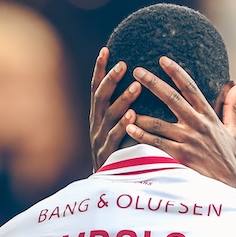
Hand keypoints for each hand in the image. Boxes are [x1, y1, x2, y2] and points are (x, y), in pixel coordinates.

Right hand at [89, 47, 140, 169]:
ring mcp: (100, 140)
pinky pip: (116, 138)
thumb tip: (139, 85)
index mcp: (98, 117)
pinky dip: (124, 126)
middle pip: (100, 97)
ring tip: (136, 86)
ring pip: (109, 115)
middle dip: (110, 79)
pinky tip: (134, 115)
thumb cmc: (120, 153)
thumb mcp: (118, 129)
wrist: (110, 186)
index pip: (97, 88)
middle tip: (123, 64)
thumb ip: (123, 110)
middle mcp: (96, 125)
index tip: (106, 50)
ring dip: (123, 99)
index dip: (100, 70)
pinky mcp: (109, 155)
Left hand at [124, 57, 235, 195]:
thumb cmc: (229, 156)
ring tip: (125, 102)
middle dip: (154, 83)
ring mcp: (188, 141)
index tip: (162, 59)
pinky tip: (129, 127)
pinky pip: (157, 143)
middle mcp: (197, 125)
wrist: (231, 182)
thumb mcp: (233, 130)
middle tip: (137, 71)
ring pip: (159, 123)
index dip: (176, 73)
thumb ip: (231, 106)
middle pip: (172, 99)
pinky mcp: (180, 156)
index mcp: (208, 116)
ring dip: (141, 112)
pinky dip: (142, 135)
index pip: (191, 88)